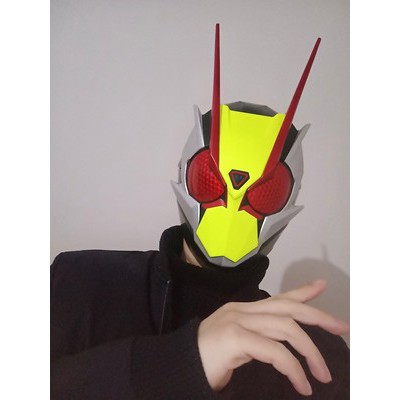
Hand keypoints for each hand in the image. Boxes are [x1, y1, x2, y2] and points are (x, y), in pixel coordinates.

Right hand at [197, 280, 348, 395]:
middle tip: (341, 328)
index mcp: (243, 309)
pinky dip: (293, 368)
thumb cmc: (209, 358)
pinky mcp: (236, 338)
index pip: (278, 297)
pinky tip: (301, 384)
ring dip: (310, 351)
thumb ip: (259, 337)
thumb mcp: (239, 343)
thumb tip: (282, 345)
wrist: (180, 366)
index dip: (302, 291)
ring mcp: (238, 321)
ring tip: (322, 374)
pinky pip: (275, 351)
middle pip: (288, 308)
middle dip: (318, 316)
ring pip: (286, 328)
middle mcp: (242, 310)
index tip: (322, 286)